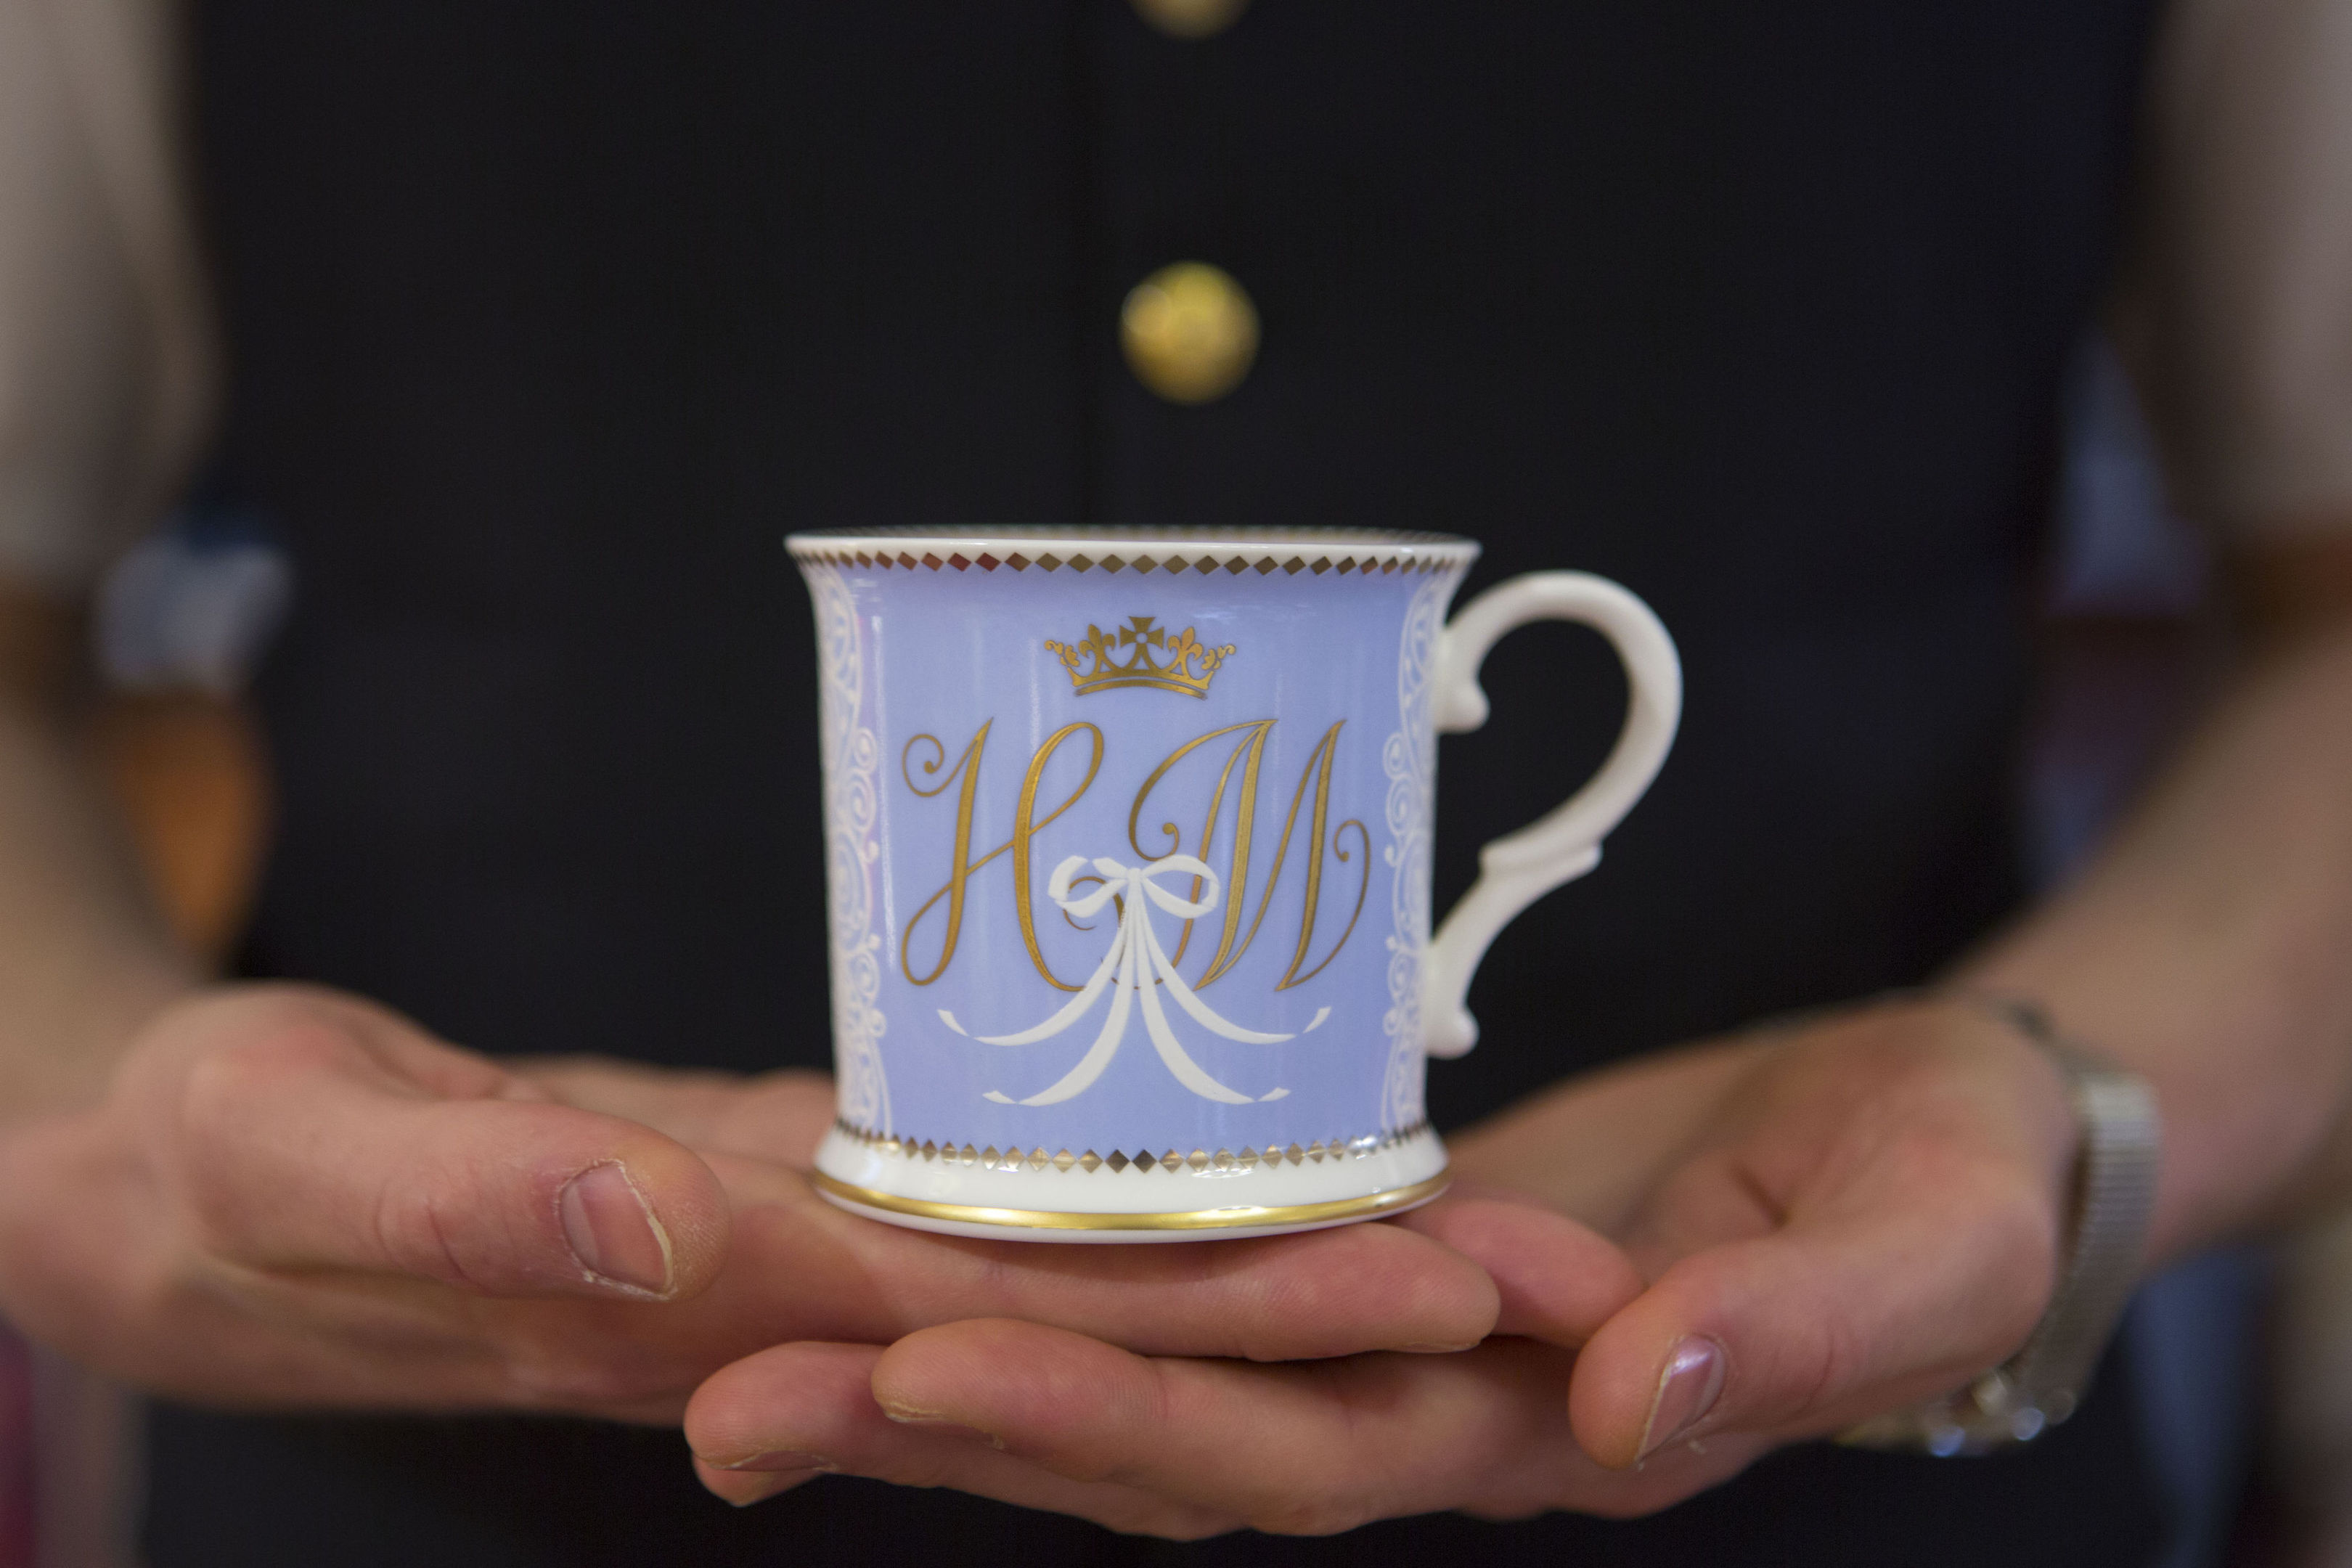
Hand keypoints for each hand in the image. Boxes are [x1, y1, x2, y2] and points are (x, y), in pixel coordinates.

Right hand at [0, 983, 1511, 1421]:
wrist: (192, 1191)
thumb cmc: (208, 1179)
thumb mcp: (292, 1164)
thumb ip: (469, 1196)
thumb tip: (663, 1222)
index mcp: (717, 1315)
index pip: (1023, 1333)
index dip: (1230, 1313)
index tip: (1422, 1288)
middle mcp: (807, 1313)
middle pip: (1111, 1319)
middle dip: (1327, 1300)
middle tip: (1542, 1264)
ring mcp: (817, 1260)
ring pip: (1082, 1269)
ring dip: (1269, 1251)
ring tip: (1468, 1220)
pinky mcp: (802, 1192)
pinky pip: (1000, 1204)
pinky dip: (1133, 1190)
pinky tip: (1251, 1151)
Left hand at [683, 996, 2077, 1532]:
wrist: (1935, 1129)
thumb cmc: (1953, 1183)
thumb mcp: (1923, 1247)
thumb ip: (1797, 1335)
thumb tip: (1634, 1397)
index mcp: (1541, 1435)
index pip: (1291, 1450)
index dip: (1116, 1418)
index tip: (933, 1369)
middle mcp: (1428, 1408)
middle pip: (1161, 1434)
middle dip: (952, 1417)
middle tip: (734, 1384)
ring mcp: (1387, 1333)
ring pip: (1149, 1362)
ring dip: (959, 1353)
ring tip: (753, 1335)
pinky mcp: (1374, 1247)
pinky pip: (1197, 1272)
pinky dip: (1063, 1269)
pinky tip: (928, 1244)